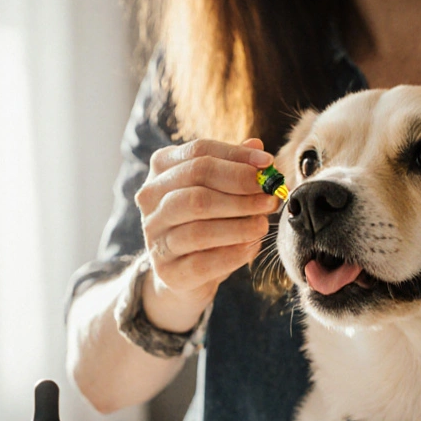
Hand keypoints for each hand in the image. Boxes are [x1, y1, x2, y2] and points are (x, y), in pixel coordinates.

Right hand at [134, 138, 279, 331]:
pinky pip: (203, 261)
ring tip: (263, 225)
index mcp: (162, 168)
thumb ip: (236, 169)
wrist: (185, 274)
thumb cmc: (206, 222)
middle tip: (270, 197)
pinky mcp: (166, 270)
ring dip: (239, 224)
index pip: (199, 152)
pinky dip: (233, 254)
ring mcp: (154, 236)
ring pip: (198, 225)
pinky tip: (252, 247)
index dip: (237, 156)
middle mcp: (151, 199)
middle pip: (196, 183)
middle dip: (240, 188)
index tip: (268, 164)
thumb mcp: (220, 190)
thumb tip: (258, 146)